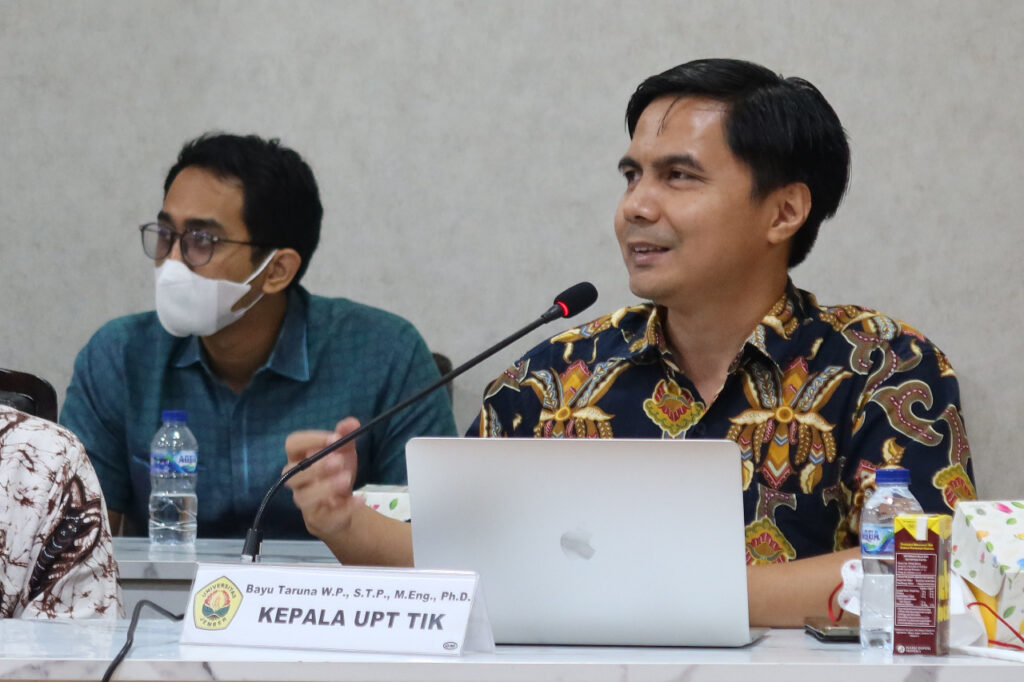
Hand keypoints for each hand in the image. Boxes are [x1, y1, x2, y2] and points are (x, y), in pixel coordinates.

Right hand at [284, 417, 361, 541]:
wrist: (341, 506)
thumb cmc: (336, 473)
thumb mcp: (344, 452)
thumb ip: (345, 436)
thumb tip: (352, 422)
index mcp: (299, 458)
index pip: (292, 444)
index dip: (309, 440)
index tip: (332, 438)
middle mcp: (297, 480)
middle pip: (293, 473)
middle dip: (316, 467)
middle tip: (338, 461)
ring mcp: (305, 501)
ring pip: (304, 497)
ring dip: (326, 488)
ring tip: (347, 480)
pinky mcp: (318, 519)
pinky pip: (327, 516)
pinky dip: (345, 508)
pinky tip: (360, 499)